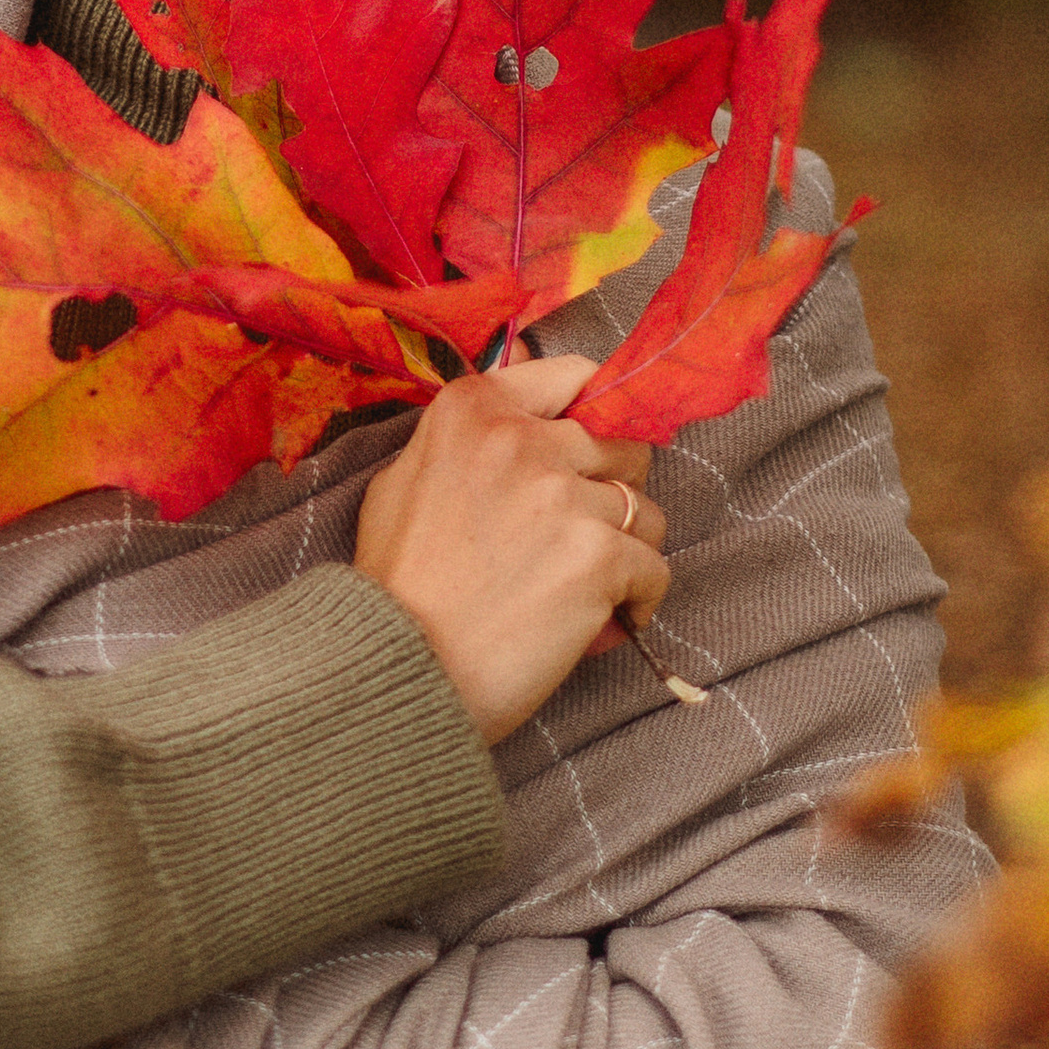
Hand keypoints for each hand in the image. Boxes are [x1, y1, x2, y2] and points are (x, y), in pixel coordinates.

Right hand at [352, 353, 670, 747]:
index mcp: (473, 409)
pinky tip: (594, 629)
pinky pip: (654, 569)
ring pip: (646, 511)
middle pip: (624, 446)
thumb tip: (522, 410)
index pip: (575, 378)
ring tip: (580, 595)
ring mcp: (563, 495)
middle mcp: (522, 439)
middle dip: (610, 494)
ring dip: (624, 554)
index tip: (589, 457)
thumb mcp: (402, 481)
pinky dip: (635, 604)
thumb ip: (465, 439)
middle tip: (574, 543)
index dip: (593, 419)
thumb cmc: (395, 587)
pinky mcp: (597, 555)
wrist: (397, 670)